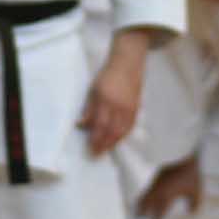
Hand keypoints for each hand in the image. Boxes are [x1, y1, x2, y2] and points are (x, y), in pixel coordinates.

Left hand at [76, 35, 149, 157]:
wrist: (128, 63)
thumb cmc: (107, 75)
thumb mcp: (93, 89)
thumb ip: (88, 108)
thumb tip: (81, 125)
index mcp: (105, 100)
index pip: (99, 125)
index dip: (95, 139)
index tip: (89, 149)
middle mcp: (118, 106)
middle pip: (111, 131)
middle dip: (103, 145)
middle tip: (96, 155)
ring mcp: (129, 108)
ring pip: (122, 131)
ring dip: (113, 143)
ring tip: (105, 150)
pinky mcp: (136, 108)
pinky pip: (130, 126)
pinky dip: (123, 136)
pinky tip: (117, 140)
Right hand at [134, 159, 199, 218]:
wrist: (181, 154)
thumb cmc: (189, 174)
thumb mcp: (196, 190)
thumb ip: (194, 204)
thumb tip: (191, 212)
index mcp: (166, 198)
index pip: (158, 213)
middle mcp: (157, 192)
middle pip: (144, 204)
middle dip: (141, 211)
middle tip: (139, 217)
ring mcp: (155, 183)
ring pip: (144, 195)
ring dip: (141, 202)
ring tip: (138, 207)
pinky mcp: (156, 176)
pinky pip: (148, 188)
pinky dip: (146, 193)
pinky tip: (148, 195)